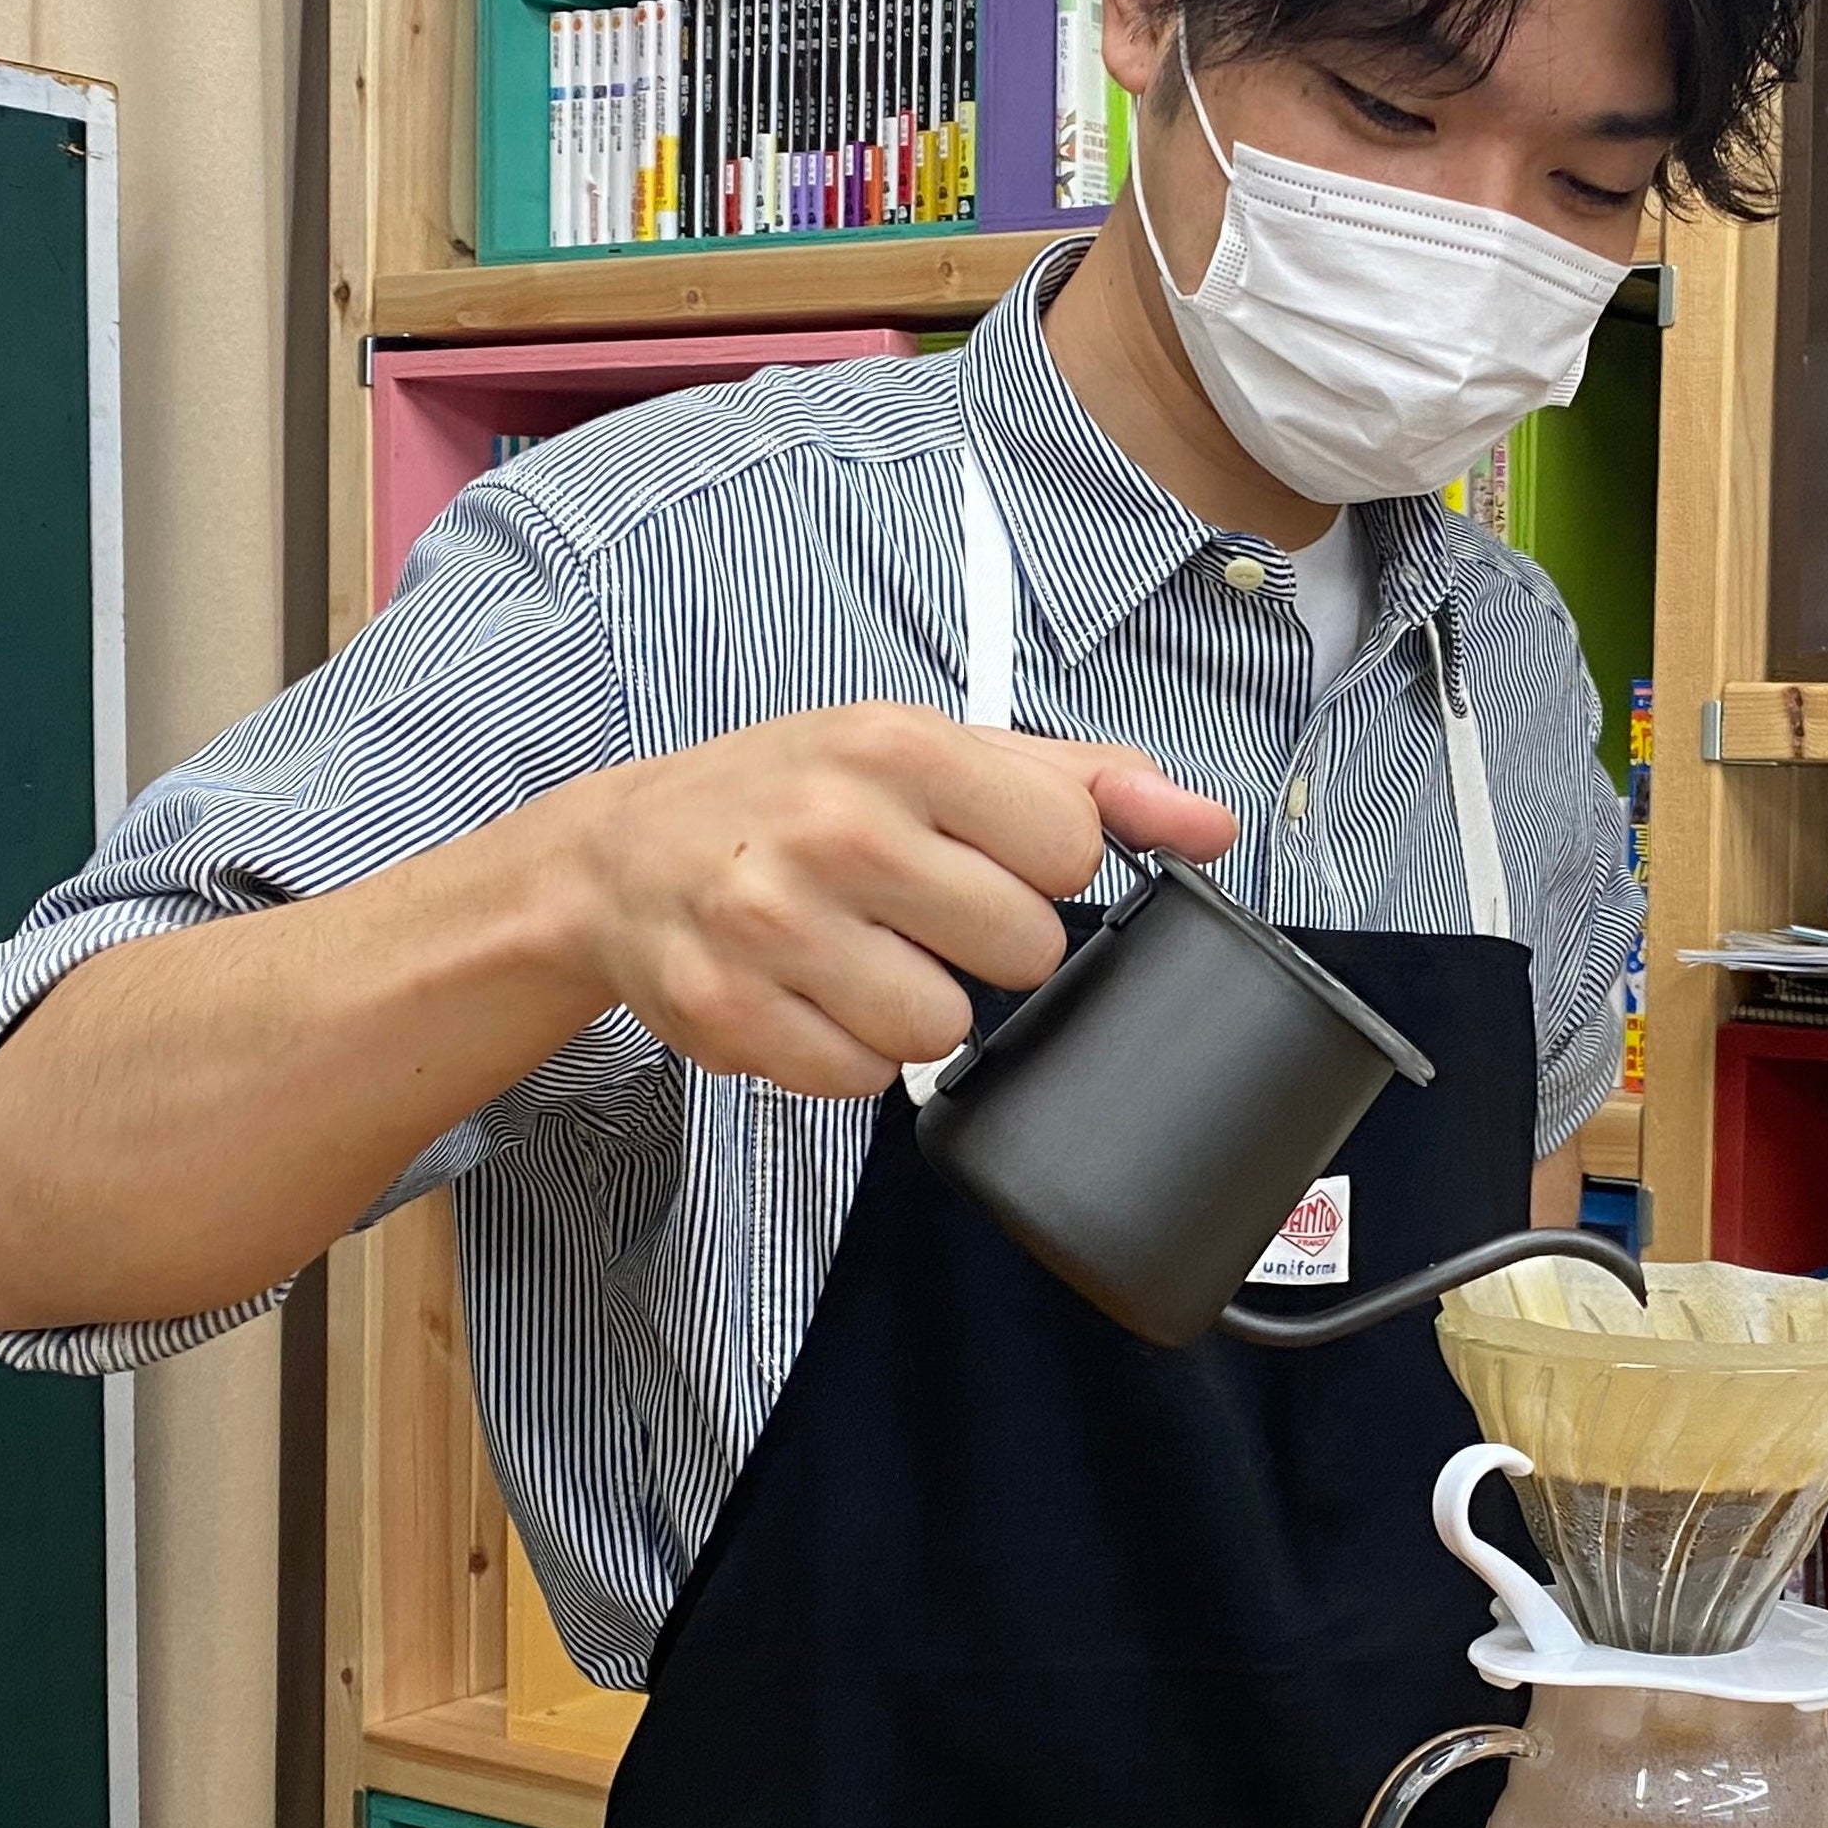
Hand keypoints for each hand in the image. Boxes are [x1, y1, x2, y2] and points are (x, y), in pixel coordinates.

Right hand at [541, 701, 1237, 1095]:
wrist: (618, 857)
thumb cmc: (793, 796)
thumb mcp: (934, 754)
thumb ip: (1085, 784)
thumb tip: (1208, 825)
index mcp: (899, 746)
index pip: (1071, 849)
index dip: (1043, 870)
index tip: (986, 858)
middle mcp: (835, 827)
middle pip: (1024, 951)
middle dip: (984, 947)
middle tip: (916, 915)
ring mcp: (773, 924)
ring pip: (944, 1030)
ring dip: (915, 1009)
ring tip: (860, 957)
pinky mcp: (728, 1012)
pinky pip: (859, 1081)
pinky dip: (846, 1055)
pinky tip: (810, 999)